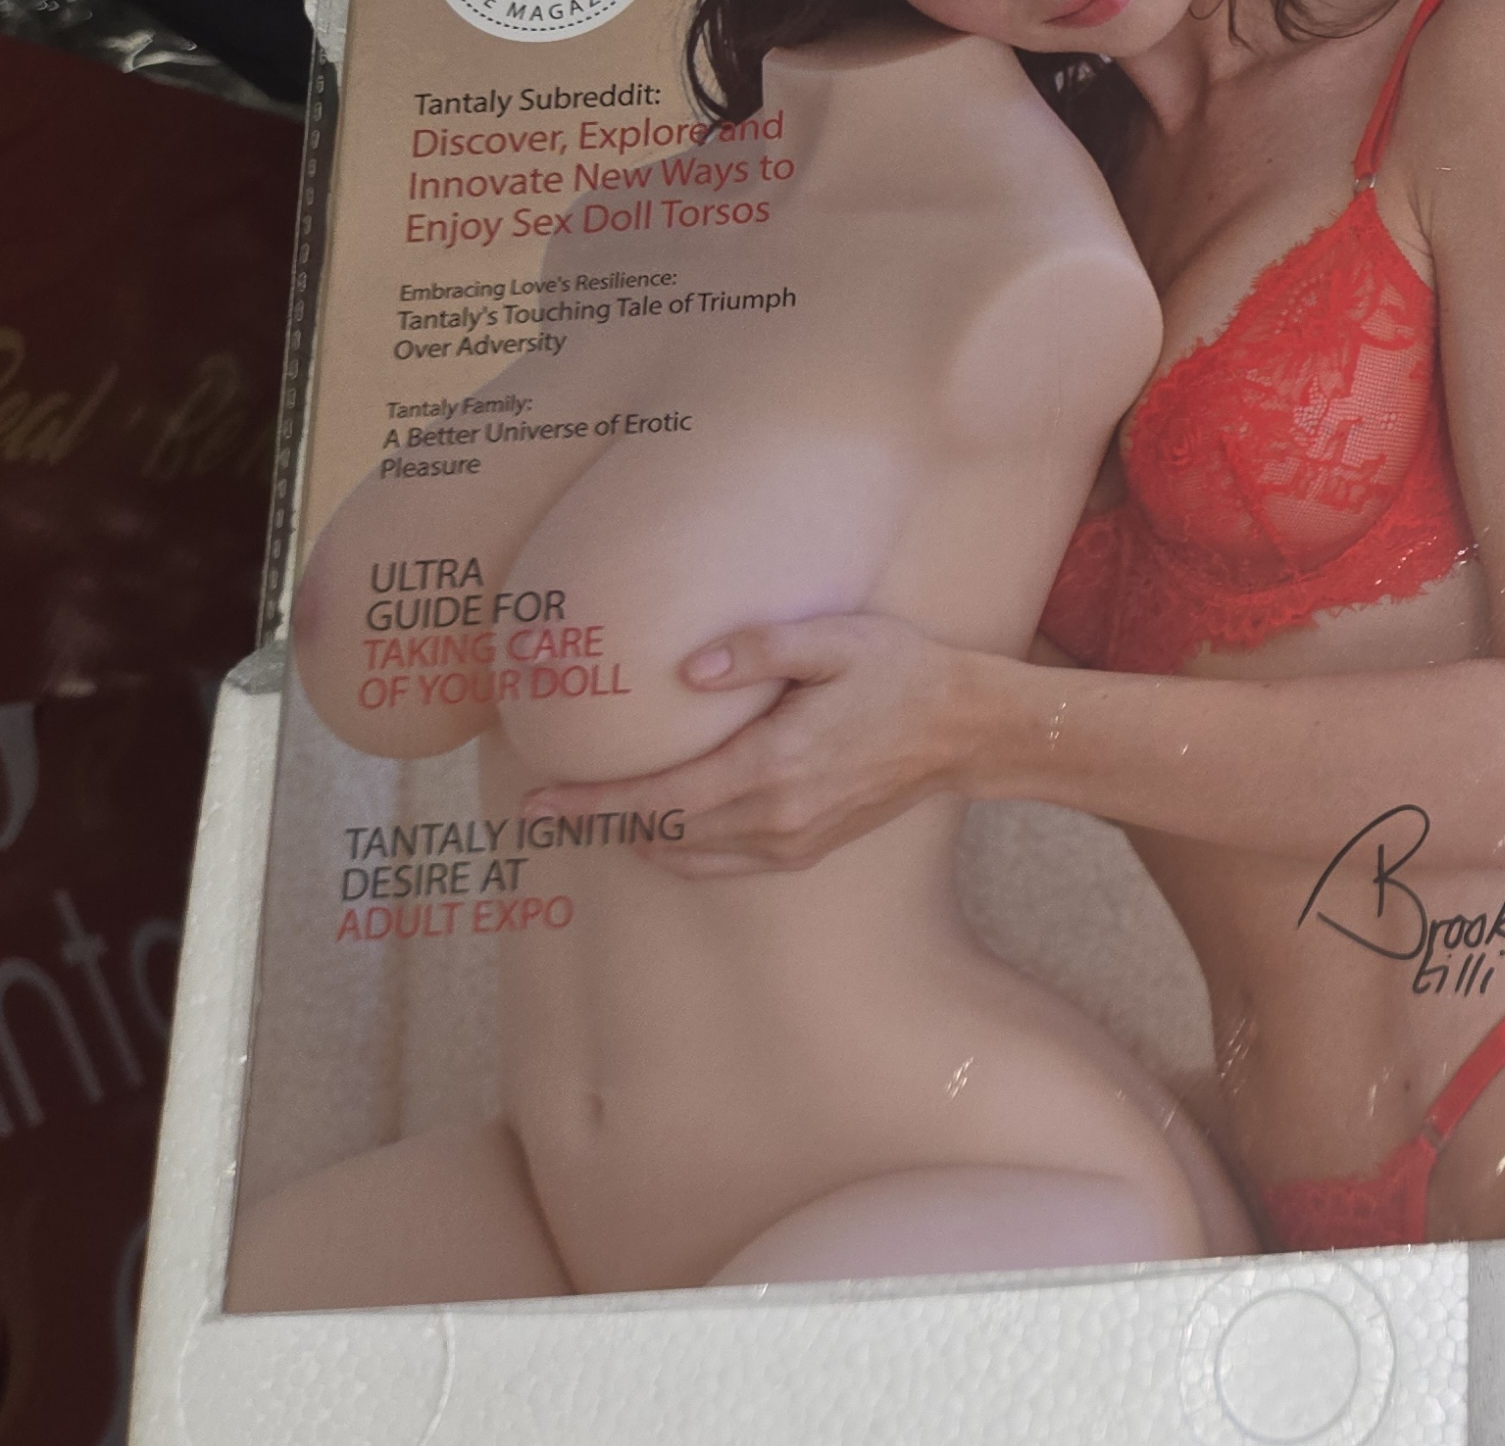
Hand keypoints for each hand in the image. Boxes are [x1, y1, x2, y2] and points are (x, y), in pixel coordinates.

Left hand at [522, 615, 988, 877]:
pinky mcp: (808, 849)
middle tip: (543, 811)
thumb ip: (759, 648)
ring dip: (636, 839)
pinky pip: (723, 864)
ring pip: (689, 855)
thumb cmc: (901, 673)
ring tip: (593, 819)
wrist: (965, 729)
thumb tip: (685, 671)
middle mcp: (777, 816)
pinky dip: (681, 854)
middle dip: (599, 823)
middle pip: (662, 833)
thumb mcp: (835, 640)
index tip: (539, 803)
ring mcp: (793, 840)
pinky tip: (661, 835)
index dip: (594, 803)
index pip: (660, 797)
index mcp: (773, 766)